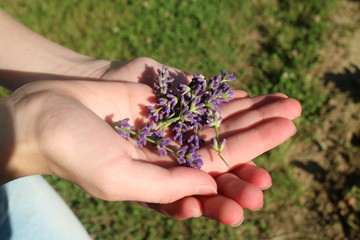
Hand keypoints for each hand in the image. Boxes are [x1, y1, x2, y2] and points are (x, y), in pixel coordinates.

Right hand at [80, 57, 300, 224]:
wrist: (45, 115)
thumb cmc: (74, 152)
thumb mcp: (118, 178)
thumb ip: (163, 186)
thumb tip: (207, 182)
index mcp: (161, 179)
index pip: (210, 178)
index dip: (240, 177)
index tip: (269, 178)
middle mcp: (168, 155)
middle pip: (221, 147)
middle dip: (258, 137)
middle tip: (294, 121)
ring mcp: (166, 127)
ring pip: (216, 121)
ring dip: (249, 112)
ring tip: (287, 103)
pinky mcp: (160, 103)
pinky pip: (199, 100)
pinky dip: (224, 96)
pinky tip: (250, 93)